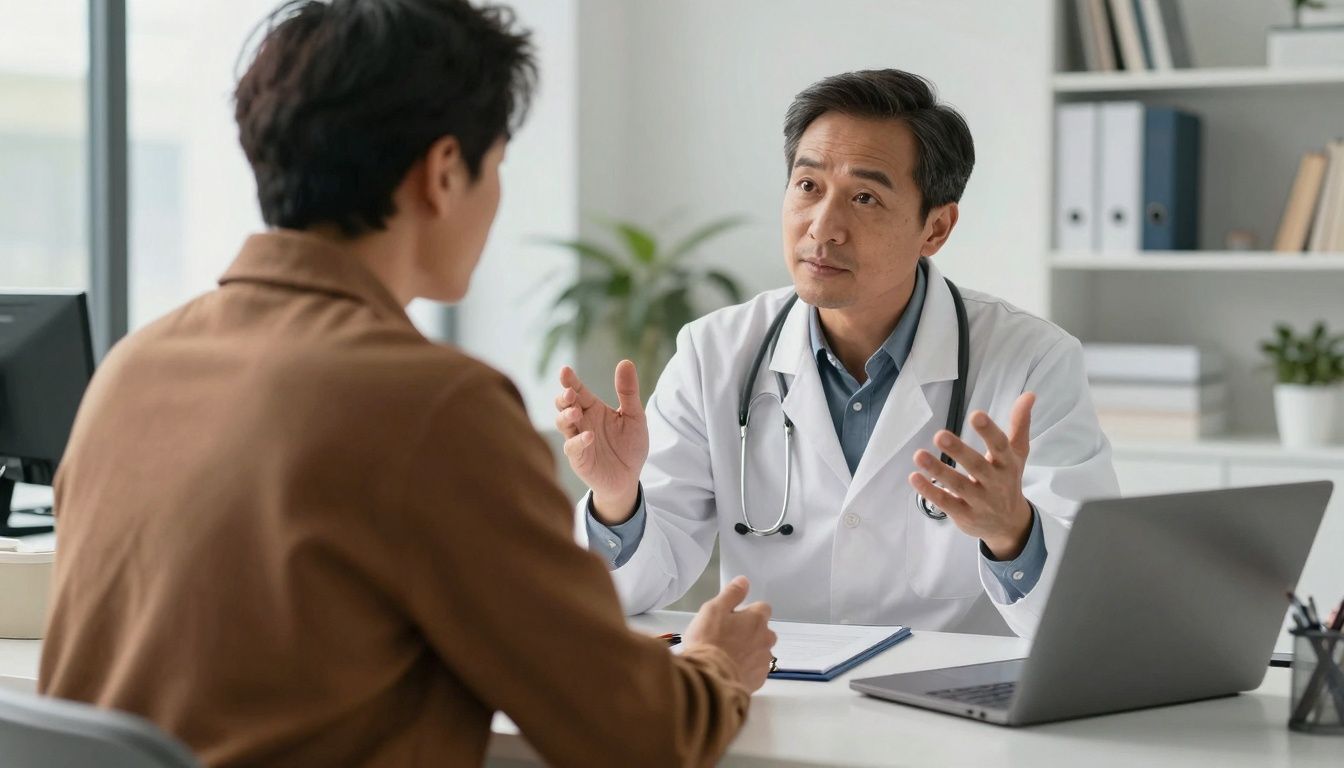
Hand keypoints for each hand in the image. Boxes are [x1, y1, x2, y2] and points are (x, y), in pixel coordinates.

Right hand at [554, 361, 648, 523]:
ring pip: (563, 424)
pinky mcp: (579, 458)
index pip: (579, 390)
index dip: (571, 381)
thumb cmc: (629, 446)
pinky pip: (573, 448)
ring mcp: (577, 440)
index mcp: (593, 409)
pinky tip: (589, 436)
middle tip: (570, 392)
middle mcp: (582, 422)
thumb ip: (628, 392)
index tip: (565, 370)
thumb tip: (625, 361)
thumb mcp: (635, 416)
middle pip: (564, 405)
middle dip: (564, 398)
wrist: (629, 478)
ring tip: (576, 412)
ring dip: (567, 416)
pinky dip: (579, 441)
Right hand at [683, 576, 776, 691]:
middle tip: (728, 638)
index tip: (733, 617)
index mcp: (757, 619)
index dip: (748, 611)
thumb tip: (744, 581)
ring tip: (727, 657)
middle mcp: (766, 639)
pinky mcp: (759, 680)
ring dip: (749, 652)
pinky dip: (747, 669)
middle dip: (751, 633)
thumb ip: (731, 594)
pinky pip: (756, 671)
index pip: (763, 608)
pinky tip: (730, 671)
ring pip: (760, 651)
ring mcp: (764, 661)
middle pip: (764, 631)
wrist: (709, 679)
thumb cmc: (709, 640)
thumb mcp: (713, 609)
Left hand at [908, 392, 1036, 559]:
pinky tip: (914, 476)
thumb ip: (1019, 424)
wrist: (1010, 525)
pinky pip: (945, 503)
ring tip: (918, 455)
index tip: (975, 414)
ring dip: (937, 470)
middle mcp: (995, 483)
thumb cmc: (1008, 479)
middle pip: (977, 466)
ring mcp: (979, 501)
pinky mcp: (964, 515)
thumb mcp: (1017, 453)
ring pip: (957, 485)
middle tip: (939, 435)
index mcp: (1007, 464)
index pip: (1000, 446)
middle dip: (959, 451)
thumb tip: (1029, 394)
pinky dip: (929, 491)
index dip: (989, 431)